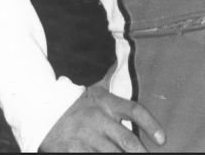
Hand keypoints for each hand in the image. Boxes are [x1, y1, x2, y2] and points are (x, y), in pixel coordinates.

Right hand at [39, 85, 165, 152]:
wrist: (42, 110)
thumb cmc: (74, 102)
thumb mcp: (94, 90)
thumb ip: (110, 78)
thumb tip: (121, 59)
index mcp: (107, 103)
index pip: (135, 111)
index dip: (151, 125)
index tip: (162, 139)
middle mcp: (99, 120)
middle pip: (127, 140)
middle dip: (141, 152)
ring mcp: (86, 137)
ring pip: (112, 154)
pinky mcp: (73, 151)